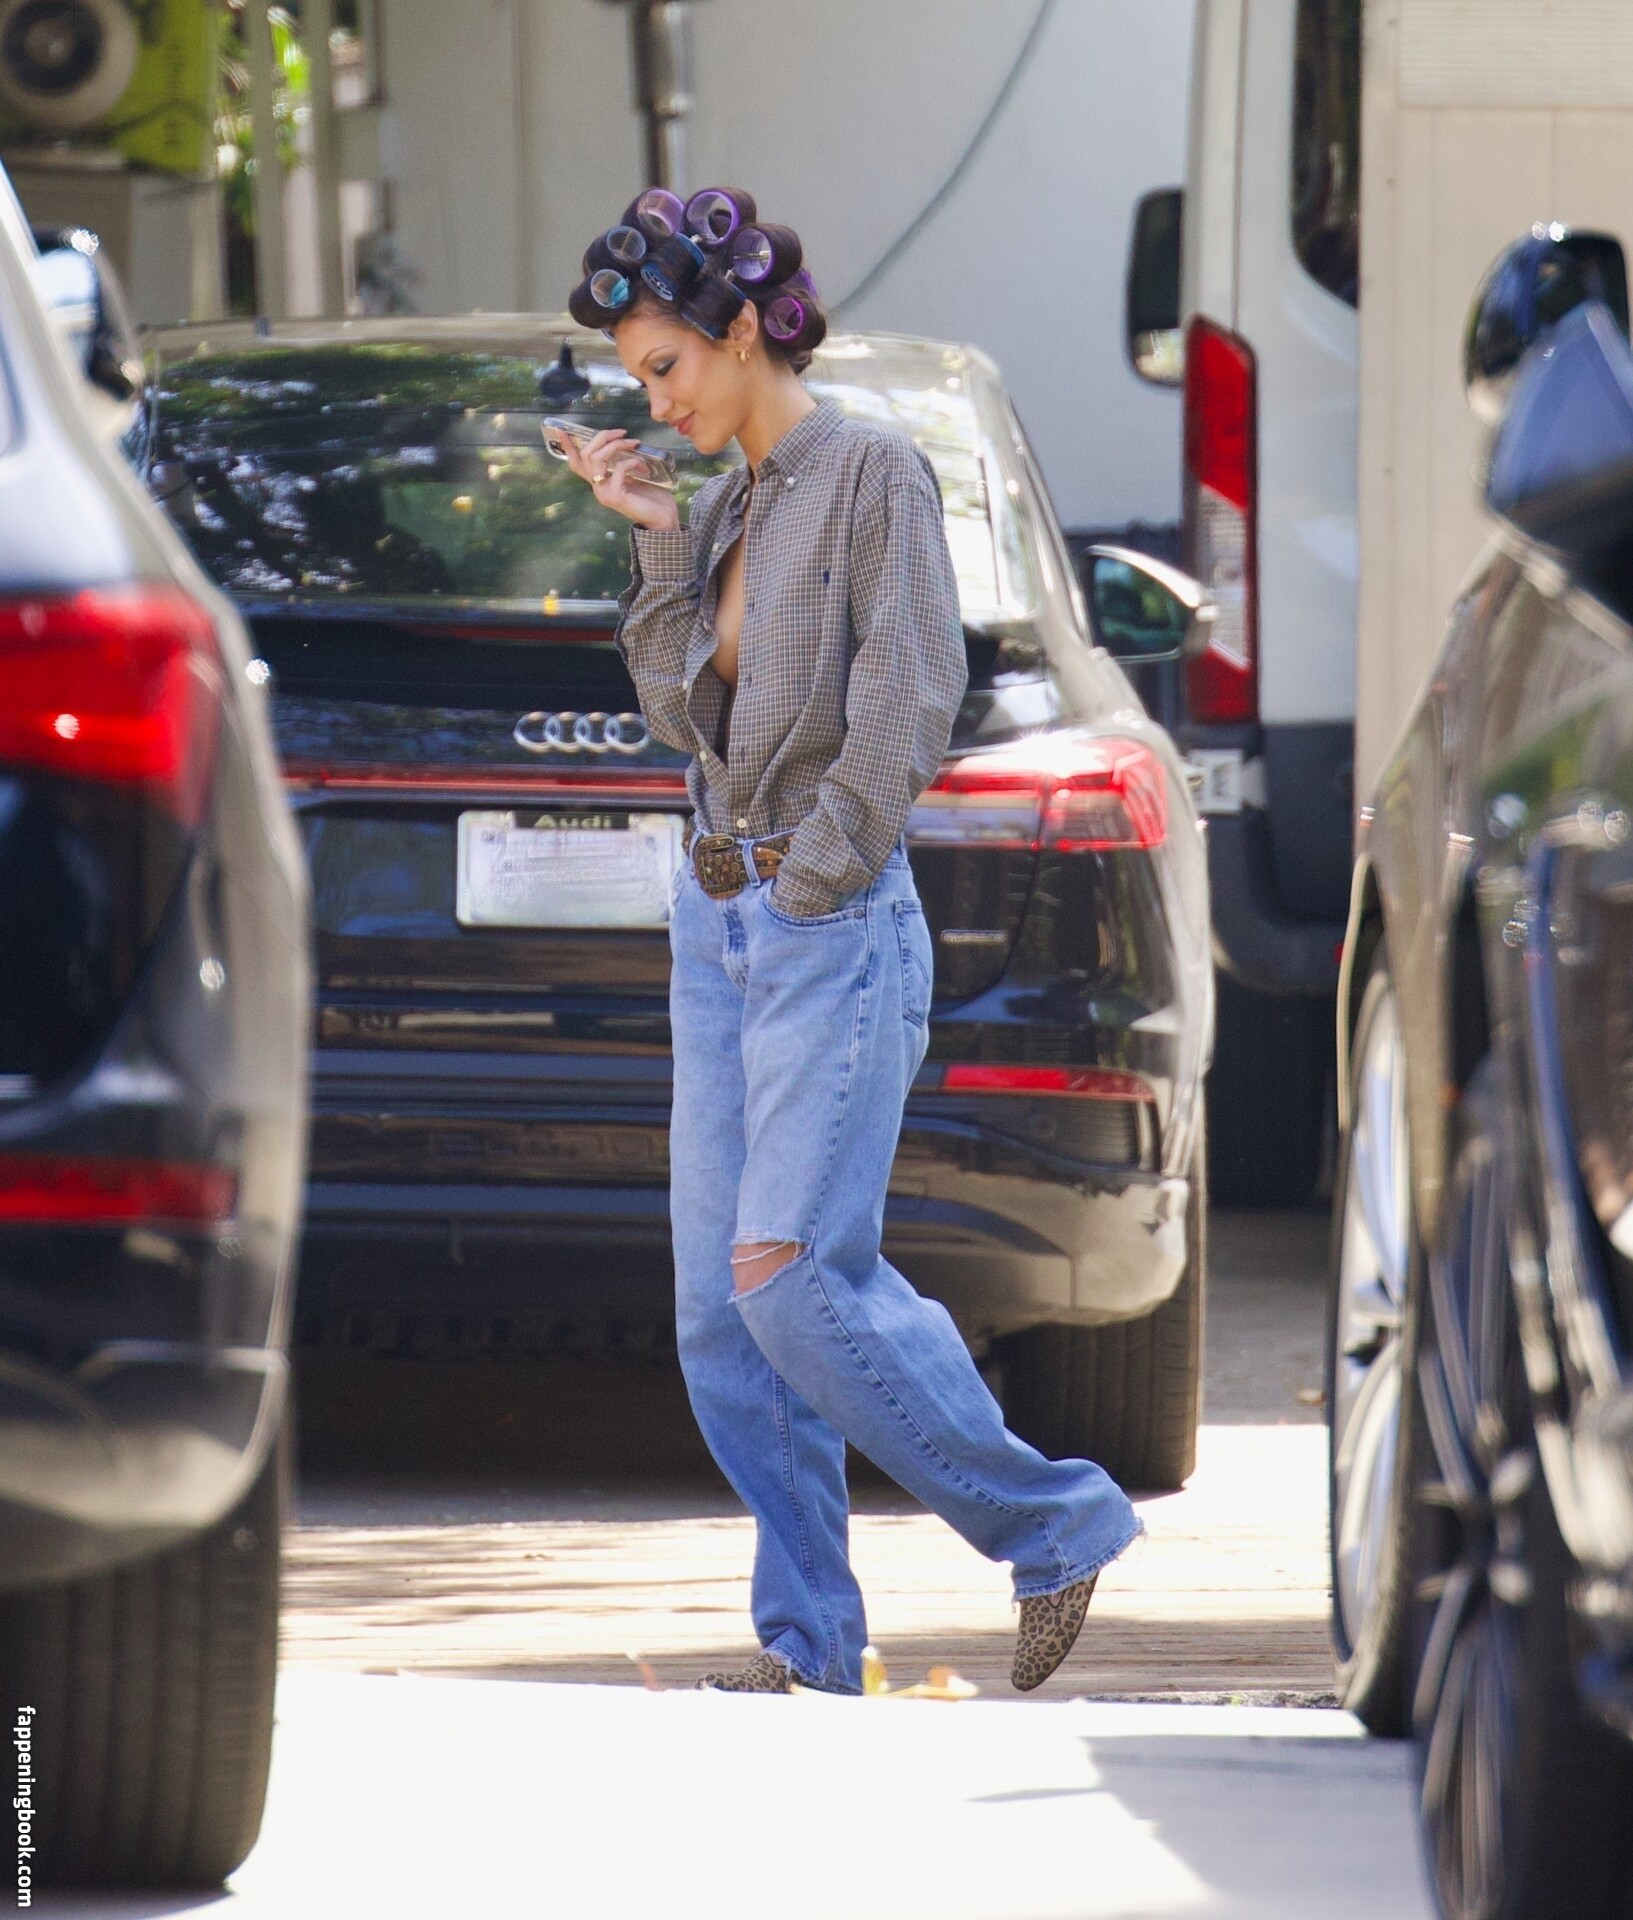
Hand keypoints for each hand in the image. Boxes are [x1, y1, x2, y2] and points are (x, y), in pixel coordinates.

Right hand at [558, 427, 679, 532]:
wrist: (663, 518)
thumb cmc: (651, 496)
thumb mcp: (632, 474)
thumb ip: (620, 462)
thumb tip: (619, 440)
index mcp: (598, 481)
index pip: (576, 463)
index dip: (567, 446)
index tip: (560, 429)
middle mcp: (597, 488)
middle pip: (586, 454)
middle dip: (603, 437)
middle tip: (622, 432)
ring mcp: (604, 493)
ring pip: (597, 458)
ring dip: (616, 445)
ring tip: (634, 443)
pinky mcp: (615, 496)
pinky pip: (619, 469)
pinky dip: (632, 461)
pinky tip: (643, 466)